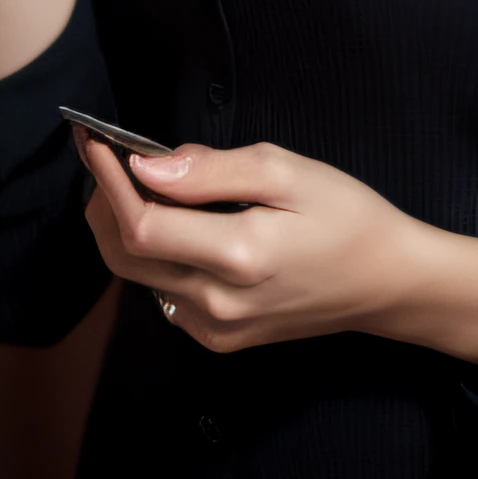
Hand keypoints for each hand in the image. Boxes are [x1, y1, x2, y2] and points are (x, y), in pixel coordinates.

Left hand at [79, 133, 477, 366]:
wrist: (385, 282)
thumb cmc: (347, 215)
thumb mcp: (288, 171)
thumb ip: (213, 171)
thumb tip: (147, 166)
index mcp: (240, 256)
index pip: (143, 224)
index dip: (107, 180)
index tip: (92, 139)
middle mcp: (218, 303)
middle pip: (126, 255)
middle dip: (103, 201)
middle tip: (105, 155)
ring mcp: (216, 329)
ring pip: (139, 278)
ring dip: (122, 227)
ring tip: (130, 181)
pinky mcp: (219, 339)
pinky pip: (163, 295)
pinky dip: (152, 256)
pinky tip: (172, 224)